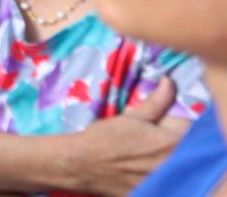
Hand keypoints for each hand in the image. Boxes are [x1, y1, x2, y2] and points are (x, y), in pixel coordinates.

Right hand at [69, 77, 183, 196]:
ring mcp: (163, 179)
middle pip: (184, 144)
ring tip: (145, 144)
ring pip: (174, 160)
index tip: (166, 110)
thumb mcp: (130, 117)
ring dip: (165, 150)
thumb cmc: (104, 138)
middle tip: (153, 128)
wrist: (80, 165)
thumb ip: (156, 102)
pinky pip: (163, 174)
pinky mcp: (152, 190)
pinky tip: (141, 159)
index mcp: (170, 143)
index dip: (178, 114)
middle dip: (173, 133)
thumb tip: (169, 82)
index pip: (189, 124)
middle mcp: (172, 164)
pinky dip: (157, 166)